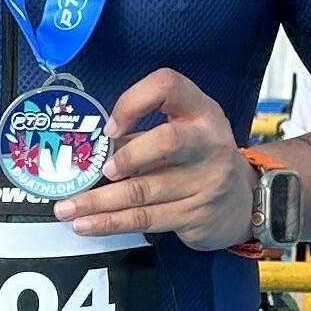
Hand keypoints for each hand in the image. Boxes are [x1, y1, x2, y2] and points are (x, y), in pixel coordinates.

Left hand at [59, 69, 254, 247]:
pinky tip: (87, 224)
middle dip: (128, 157)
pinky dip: (111, 223)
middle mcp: (208, 143)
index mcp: (201, 111)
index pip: (168, 87)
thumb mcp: (184, 134)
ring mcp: (205, 182)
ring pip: (145, 192)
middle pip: (167, 142)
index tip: (112, 127)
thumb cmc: (200, 159)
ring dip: (99, 202)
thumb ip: (143, 136)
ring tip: (66, 209)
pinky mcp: (195, 215)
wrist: (244, 201)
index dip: (134, 102)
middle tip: (101, 171)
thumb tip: (94, 151)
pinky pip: (146, 219)